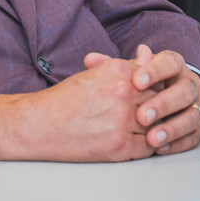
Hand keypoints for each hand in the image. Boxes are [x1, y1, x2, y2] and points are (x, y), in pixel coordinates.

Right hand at [0, 55, 158, 162]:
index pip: (155, 78)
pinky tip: (138, 142)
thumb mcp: (96, 73)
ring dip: (155, 128)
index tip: (149, 96)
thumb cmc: (64, 99)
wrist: (39, 125)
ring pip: (158, 125)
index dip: (155, 89)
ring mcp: (123, 122)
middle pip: (160, 101)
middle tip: (149, 114)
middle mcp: (123, 94)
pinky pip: (149, 147)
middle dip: (158, 109)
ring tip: (145, 129)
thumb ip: (126, 65)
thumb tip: (147, 53)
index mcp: (118, 72)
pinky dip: (149, 146)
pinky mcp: (120, 147)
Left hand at [113, 44, 199, 155]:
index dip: (154, 72)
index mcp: (173, 64)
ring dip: (172, 128)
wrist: (153, 99)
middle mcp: (189, 83)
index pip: (169, 63)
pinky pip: (193, 137)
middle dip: (163, 104)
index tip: (137, 82)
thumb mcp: (125, 72)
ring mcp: (195, 106)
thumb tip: (91, 59)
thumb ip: (110, 66)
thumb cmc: (136, 85)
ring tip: (152, 138)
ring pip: (192, 116)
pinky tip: (161, 148)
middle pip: (184, 91)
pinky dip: (178, 143)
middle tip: (142, 116)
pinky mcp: (196, 127)